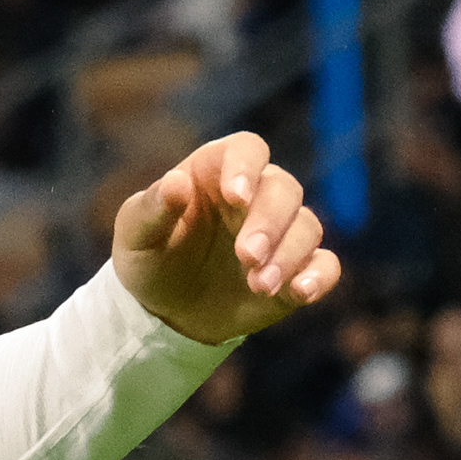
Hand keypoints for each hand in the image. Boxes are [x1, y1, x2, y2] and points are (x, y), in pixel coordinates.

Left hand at [111, 130, 340, 344]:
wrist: (162, 310)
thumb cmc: (148, 257)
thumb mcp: (136, 233)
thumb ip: (154, 207)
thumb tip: (177, 182)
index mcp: (217, 172)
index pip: (246, 150)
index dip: (246, 167)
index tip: (235, 196)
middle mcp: (256, 195)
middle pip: (284, 190)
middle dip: (269, 223)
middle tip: (247, 256)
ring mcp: (279, 233)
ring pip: (307, 227)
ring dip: (288, 255)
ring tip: (260, 285)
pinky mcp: (295, 269)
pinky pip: (325, 264)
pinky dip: (319, 275)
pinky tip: (301, 292)